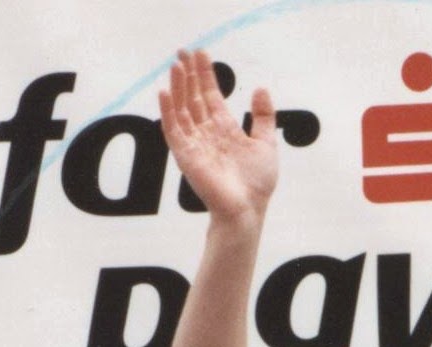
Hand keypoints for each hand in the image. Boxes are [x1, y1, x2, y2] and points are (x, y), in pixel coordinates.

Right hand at [159, 48, 277, 220]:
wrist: (247, 209)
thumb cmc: (257, 184)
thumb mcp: (266, 144)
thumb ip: (263, 117)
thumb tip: (260, 88)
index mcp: (224, 129)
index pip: (211, 96)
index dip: (206, 75)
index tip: (201, 53)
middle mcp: (207, 134)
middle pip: (193, 98)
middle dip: (189, 74)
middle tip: (183, 51)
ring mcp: (194, 144)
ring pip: (182, 109)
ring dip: (178, 86)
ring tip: (177, 64)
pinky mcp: (185, 156)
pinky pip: (173, 129)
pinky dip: (168, 111)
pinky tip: (165, 92)